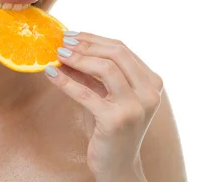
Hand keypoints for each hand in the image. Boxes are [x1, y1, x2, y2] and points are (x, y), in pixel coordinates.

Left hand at [44, 31, 163, 181]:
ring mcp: (135, 107)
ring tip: (57, 55)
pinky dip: (65, 81)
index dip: (94, 39)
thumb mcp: (103, 94)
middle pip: (116, 54)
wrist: (117, 166)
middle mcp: (149, 93)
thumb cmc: (109, 128)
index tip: (71, 35)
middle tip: (62, 42)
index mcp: (151, 82)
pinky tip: (50, 73)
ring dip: (77, 58)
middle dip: (86, 44)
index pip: (121, 49)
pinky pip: (86, 92)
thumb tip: (66, 48)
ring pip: (105, 68)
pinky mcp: (116, 120)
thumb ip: (90, 73)